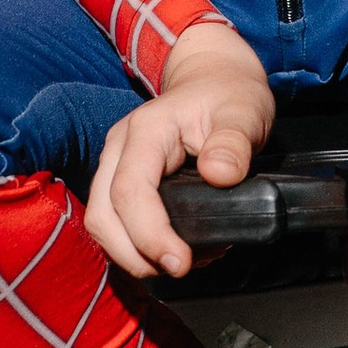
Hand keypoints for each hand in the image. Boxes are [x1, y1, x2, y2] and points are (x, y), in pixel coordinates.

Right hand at [85, 22, 274, 281]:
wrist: (213, 79)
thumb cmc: (228, 95)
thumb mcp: (245, 112)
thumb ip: (235, 142)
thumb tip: (219, 174)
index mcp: (145, 131)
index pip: (130, 192)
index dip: (149, 235)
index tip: (181, 262)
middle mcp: (119, 148)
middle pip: (103, 216)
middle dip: (135, 255)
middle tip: (181, 269)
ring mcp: (115, 164)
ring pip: (103, 223)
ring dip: (134, 255)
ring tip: (182, 261)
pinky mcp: (120, 180)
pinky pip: (114, 222)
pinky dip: (136, 246)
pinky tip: (173, 249)